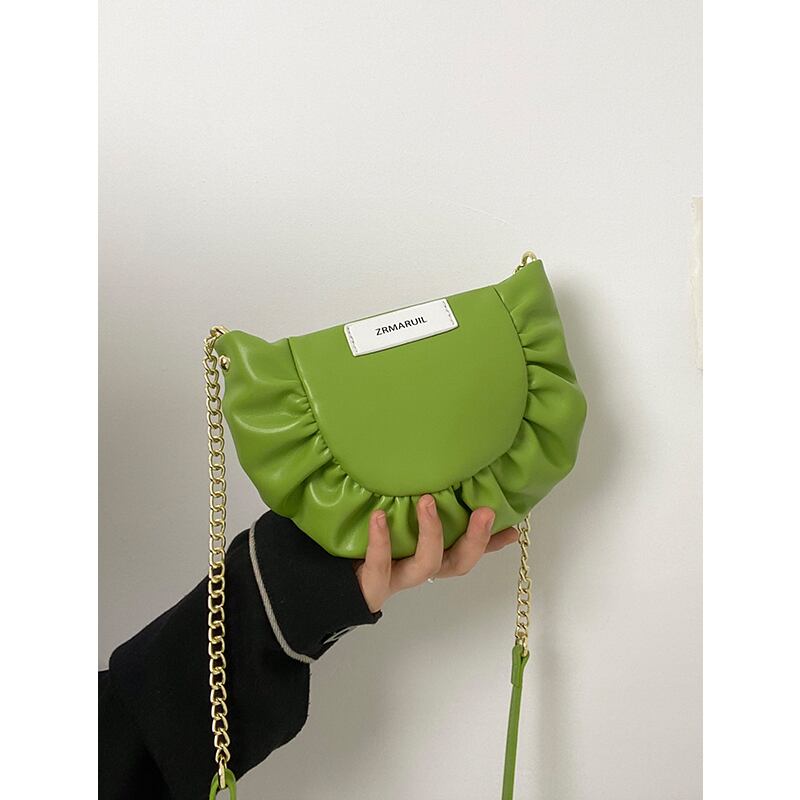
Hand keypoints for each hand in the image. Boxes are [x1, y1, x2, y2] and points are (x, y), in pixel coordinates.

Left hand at [354, 494, 519, 611]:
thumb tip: (440, 479)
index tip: (513, 526)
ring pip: (426, 565)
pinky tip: (379, 517)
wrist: (325, 580)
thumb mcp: (396, 524)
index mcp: (431, 557)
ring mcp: (398, 578)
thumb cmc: (364, 543)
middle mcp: (420, 569)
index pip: (469, 551)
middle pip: (458, 562)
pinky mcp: (373, 584)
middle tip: (484, 510)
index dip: (492, 542)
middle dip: (476, 538)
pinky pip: (380, 565)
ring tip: (426, 501)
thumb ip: (420, 510)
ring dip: (432, 533)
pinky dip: (381, 541)